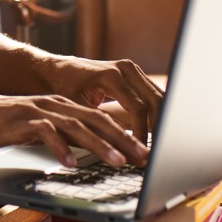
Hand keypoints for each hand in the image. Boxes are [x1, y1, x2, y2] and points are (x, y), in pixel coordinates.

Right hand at [0, 90, 151, 167]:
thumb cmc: (2, 124)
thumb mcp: (38, 127)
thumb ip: (62, 134)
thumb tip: (89, 152)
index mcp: (60, 105)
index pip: (100, 118)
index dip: (125, 133)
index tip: (144, 151)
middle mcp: (53, 104)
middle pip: (96, 120)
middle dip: (123, 138)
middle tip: (144, 157)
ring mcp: (37, 110)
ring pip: (77, 126)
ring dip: (100, 145)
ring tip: (118, 161)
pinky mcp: (21, 121)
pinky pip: (45, 133)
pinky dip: (60, 148)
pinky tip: (70, 163)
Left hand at [47, 57, 163, 145]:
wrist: (60, 69)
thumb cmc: (65, 87)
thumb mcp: (76, 107)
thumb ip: (97, 123)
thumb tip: (120, 146)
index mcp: (111, 74)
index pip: (137, 107)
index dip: (142, 132)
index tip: (141, 152)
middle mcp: (125, 68)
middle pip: (154, 101)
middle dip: (158, 128)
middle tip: (157, 153)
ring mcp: (132, 70)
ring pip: (157, 98)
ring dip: (160, 122)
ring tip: (159, 147)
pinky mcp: (135, 76)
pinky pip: (152, 96)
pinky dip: (156, 114)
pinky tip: (156, 134)